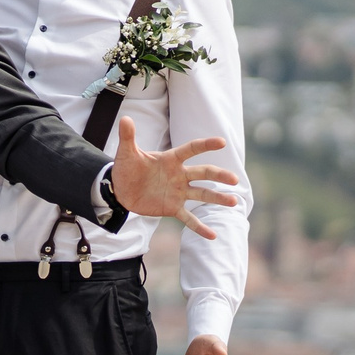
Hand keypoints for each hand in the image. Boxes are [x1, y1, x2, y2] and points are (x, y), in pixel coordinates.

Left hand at [109, 116, 238, 240]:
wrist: (120, 190)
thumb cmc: (126, 168)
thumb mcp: (126, 153)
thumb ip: (128, 137)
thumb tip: (125, 119)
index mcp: (171, 159)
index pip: (191, 149)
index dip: (205, 145)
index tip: (221, 142)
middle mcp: (179, 175)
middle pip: (203, 172)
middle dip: (219, 176)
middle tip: (234, 180)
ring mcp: (178, 192)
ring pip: (202, 194)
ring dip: (217, 198)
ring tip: (233, 202)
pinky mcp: (172, 208)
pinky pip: (189, 218)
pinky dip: (199, 227)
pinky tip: (212, 235)